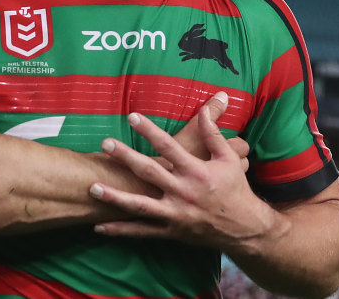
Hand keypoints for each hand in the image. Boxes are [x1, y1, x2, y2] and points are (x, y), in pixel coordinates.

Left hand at [90, 105, 264, 249]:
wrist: (245, 231)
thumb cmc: (235, 189)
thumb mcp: (229, 158)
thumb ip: (213, 133)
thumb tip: (206, 107)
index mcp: (196, 172)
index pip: (168, 147)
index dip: (149, 131)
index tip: (132, 116)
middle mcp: (183, 192)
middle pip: (149, 172)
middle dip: (125, 158)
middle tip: (105, 143)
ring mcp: (175, 214)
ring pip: (140, 206)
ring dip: (115, 197)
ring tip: (92, 188)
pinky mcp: (171, 231)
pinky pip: (143, 232)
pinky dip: (121, 230)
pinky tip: (99, 227)